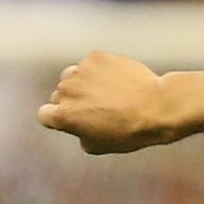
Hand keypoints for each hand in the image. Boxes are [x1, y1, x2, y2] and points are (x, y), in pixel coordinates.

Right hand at [37, 53, 184, 153]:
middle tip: (100, 108)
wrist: (158, 107)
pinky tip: (121, 80)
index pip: (45, 114)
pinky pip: (92, 64)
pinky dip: (102, 71)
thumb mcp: (99, 146)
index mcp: (62, 115)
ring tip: (109, 93)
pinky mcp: (95, 58)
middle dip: (74, 101)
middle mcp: (66, 91)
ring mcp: (80, 72)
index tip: (74, 119)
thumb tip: (76, 126)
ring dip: (84, 83)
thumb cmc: (130, 131)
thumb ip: (79, 134)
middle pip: (60, 94)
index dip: (59, 118)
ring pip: (72, 76)